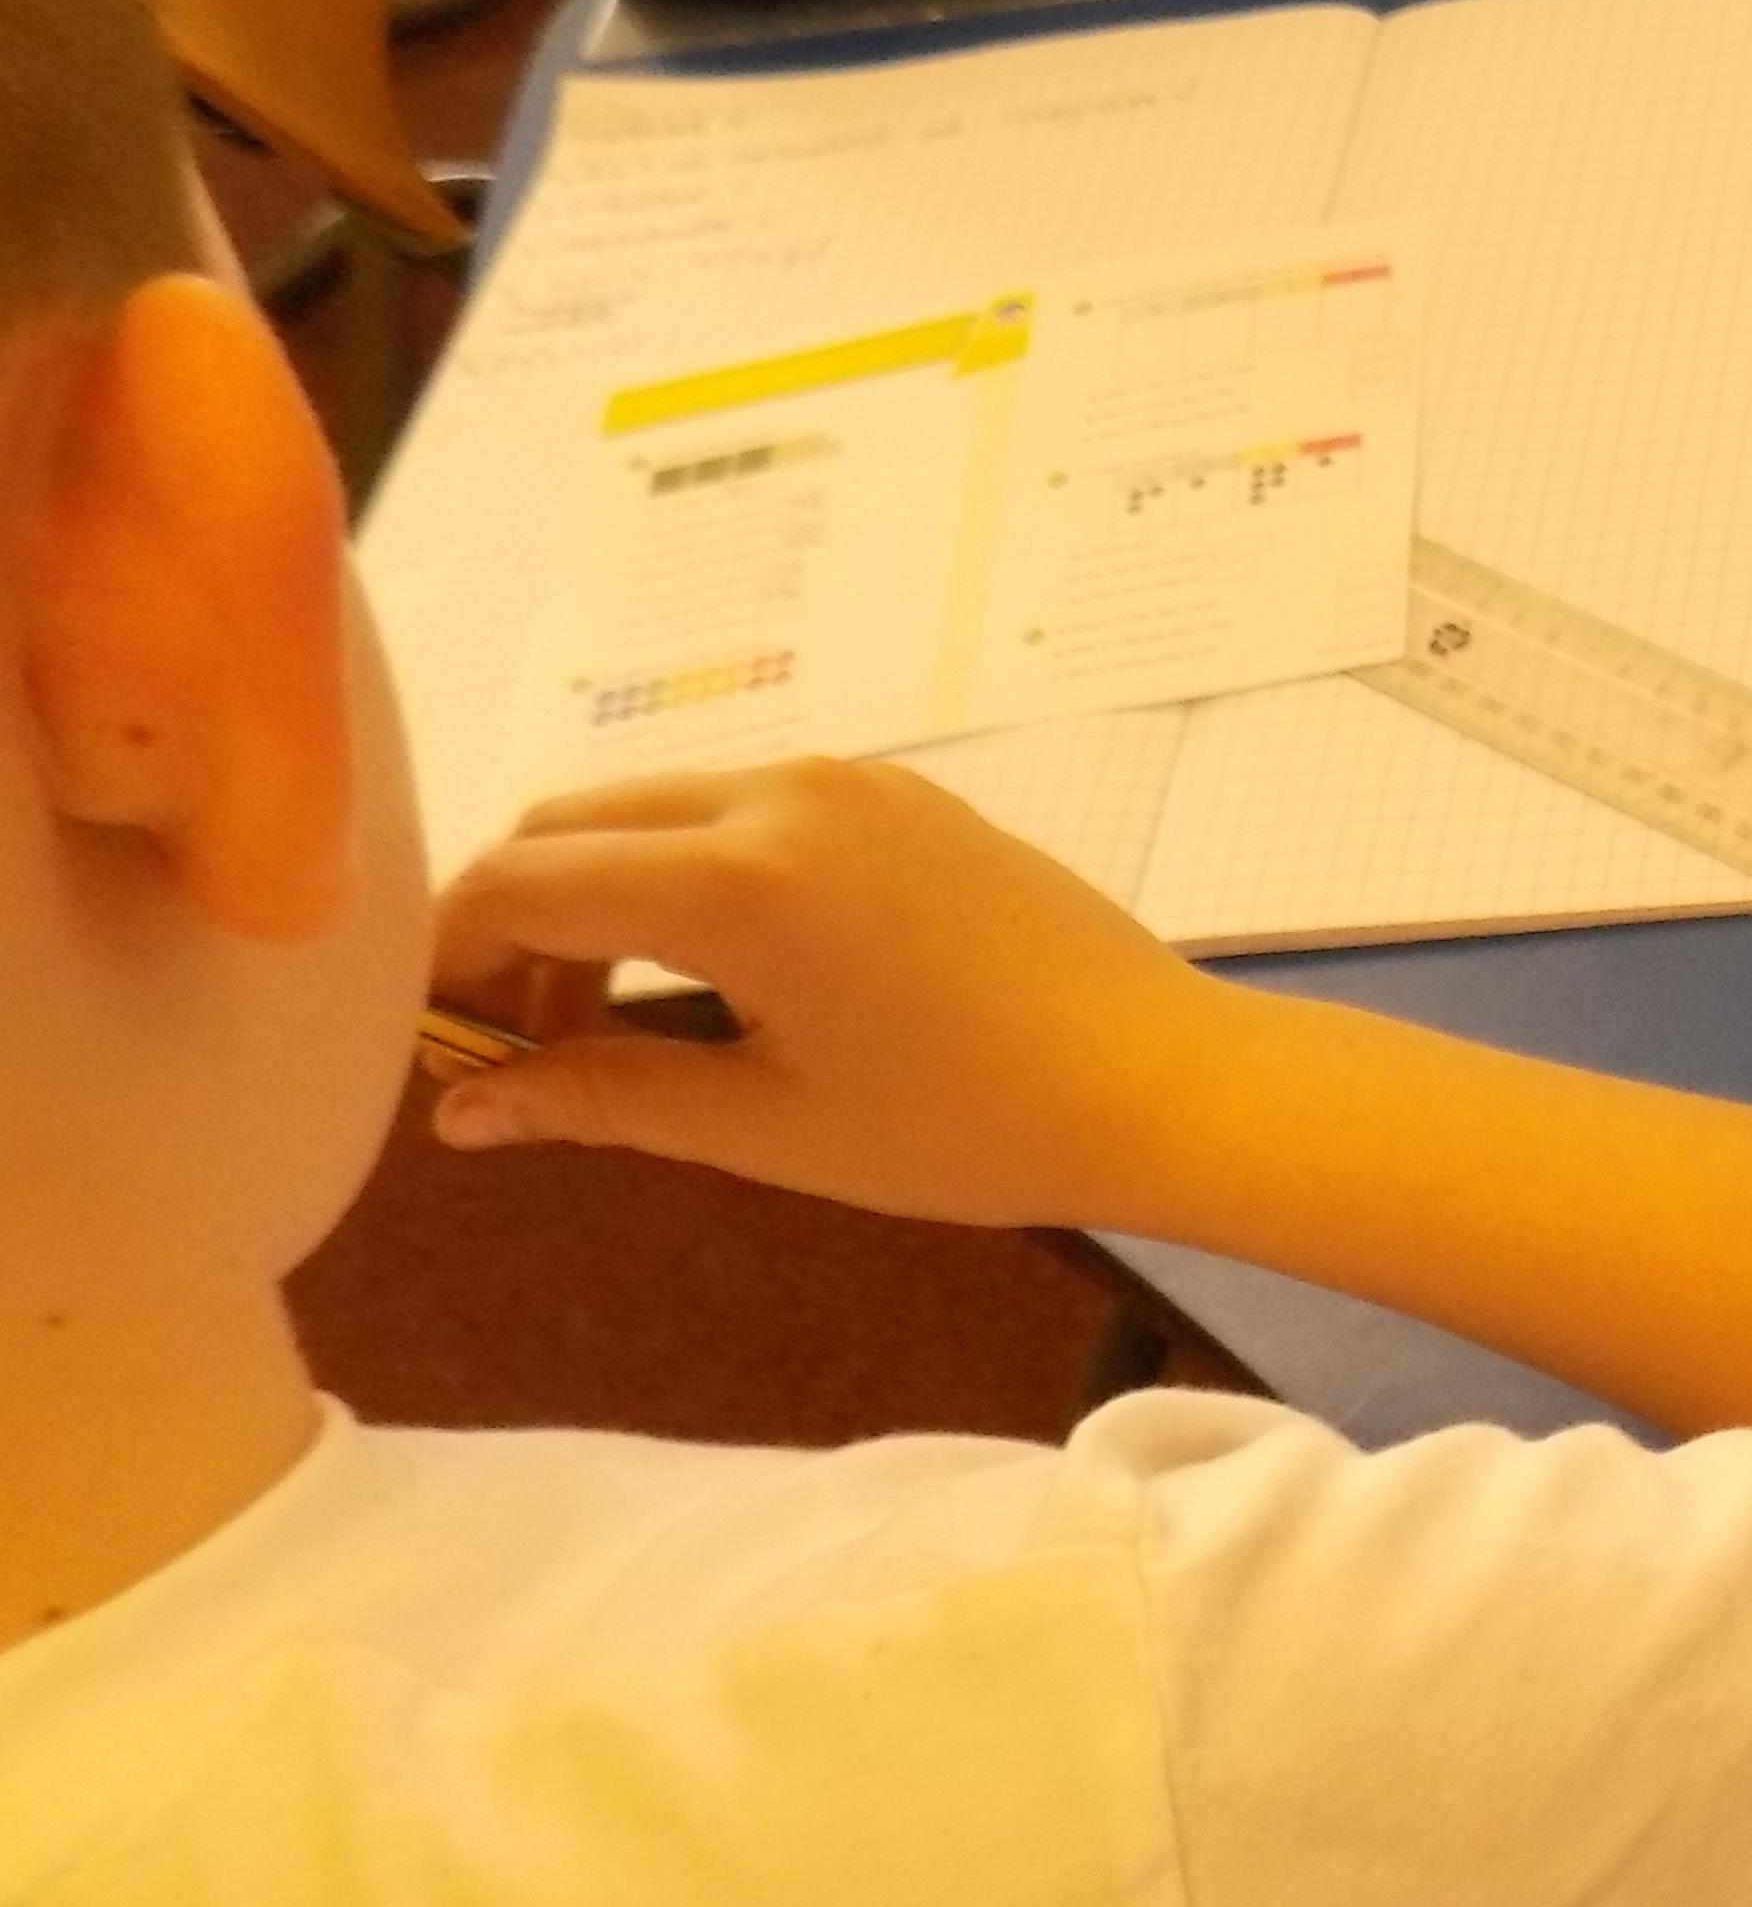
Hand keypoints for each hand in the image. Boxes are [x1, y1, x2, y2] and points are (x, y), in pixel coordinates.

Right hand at [422, 759, 1238, 1230]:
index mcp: (737, 875)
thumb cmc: (973, 1126)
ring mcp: (846, 780)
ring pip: (649, 809)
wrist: (1164, 1081)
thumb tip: (464, 1113)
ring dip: (594, 896)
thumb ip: (602, 1098)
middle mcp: (780, 793)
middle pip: (568, 826)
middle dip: (511, 924)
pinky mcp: (895, 793)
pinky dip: (681, 872)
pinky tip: (701, 975)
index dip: (446, 961)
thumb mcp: (768, 1125)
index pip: (517, 883)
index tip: (432, 1042)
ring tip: (602, 1026)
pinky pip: (739, 809)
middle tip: (510, 1046)